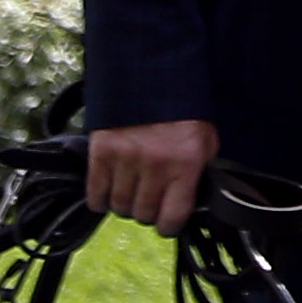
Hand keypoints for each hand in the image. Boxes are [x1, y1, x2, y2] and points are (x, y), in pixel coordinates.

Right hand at [87, 119, 215, 233]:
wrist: (153, 78)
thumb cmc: (183, 112)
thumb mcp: (205, 140)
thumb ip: (199, 172)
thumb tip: (190, 201)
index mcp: (186, 163)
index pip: (172, 217)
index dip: (170, 225)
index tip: (168, 221)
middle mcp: (155, 165)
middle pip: (143, 215)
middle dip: (148, 211)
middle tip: (152, 198)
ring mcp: (125, 161)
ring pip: (119, 207)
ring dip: (126, 203)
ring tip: (134, 189)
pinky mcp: (101, 155)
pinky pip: (95, 195)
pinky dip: (102, 198)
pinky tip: (112, 189)